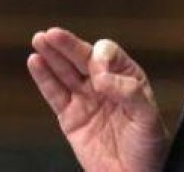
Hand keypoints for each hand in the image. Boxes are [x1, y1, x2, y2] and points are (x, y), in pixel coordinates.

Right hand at [27, 27, 167, 171]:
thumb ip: (129, 92)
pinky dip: (43, 77)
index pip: (109, 55)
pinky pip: (54, 93)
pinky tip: (35, 61)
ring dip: (51, 54)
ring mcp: (85, 100)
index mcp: (126, 79)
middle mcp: (104, 85)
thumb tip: (102, 78)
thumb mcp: (148, 118)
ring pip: (64, 71)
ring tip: (39, 39)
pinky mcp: (69, 117)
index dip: (101, 58)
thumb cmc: (148, 149)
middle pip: (82, 58)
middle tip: (52, 34)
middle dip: (67, 45)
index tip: (98, 75)